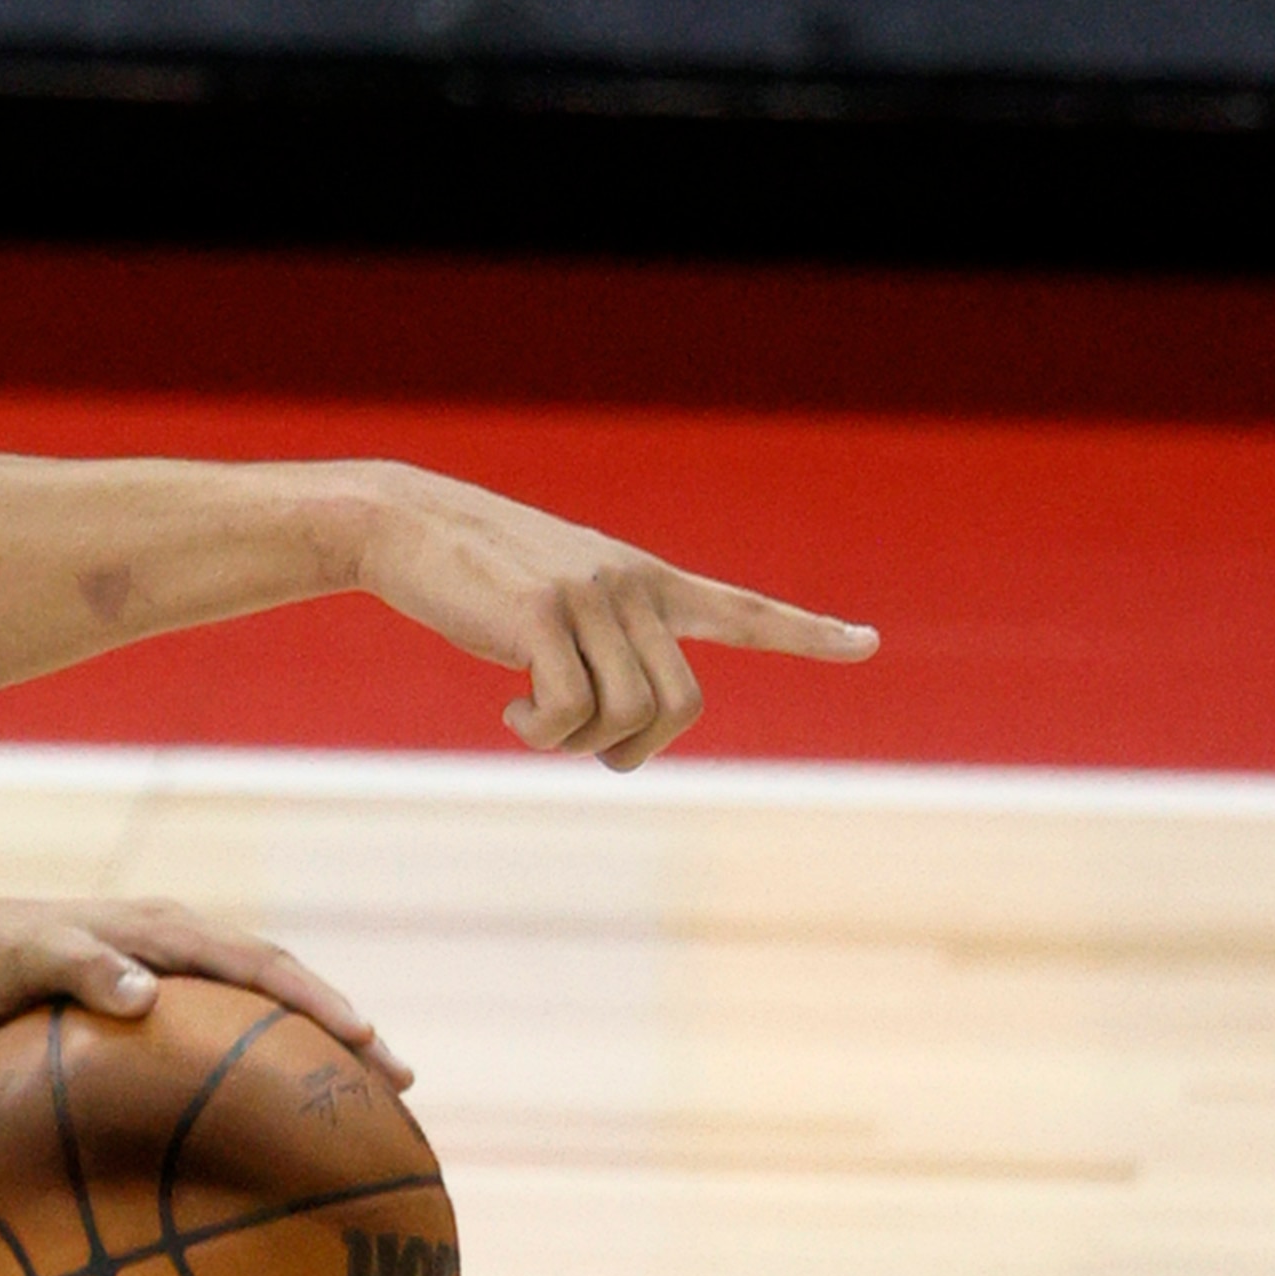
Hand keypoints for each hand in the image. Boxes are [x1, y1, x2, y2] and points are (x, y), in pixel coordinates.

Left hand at [0, 892, 410, 1087]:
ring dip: (305, 1054)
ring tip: (355, 1111)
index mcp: (160, 931)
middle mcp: (172, 949)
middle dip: (343, 1031)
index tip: (369, 1043)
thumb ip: (80, 965)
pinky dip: (247, 1072)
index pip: (259, 965)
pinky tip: (257, 1129)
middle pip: (279, 988)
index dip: (318, 1003)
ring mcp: (160, 979)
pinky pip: (209, 1043)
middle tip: (399, 1086)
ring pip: (253, 1015)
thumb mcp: (24, 957)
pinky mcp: (137, 1010)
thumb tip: (145, 993)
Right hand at [352, 465, 876, 768]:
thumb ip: (599, 642)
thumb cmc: (475, 575)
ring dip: (578, 742)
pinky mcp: (541, 616)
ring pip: (627, 715)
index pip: (743, 610)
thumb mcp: (553, 599)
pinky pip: (570, 711)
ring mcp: (589, 598)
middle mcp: (632, 587)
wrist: (407, 525)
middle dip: (637, 749)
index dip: (806, 633)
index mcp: (645, 581)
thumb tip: (616, 722)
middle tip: (589, 750)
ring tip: (530, 716)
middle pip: (681, 704)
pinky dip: (542, 731)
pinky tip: (511, 706)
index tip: (867, 644)